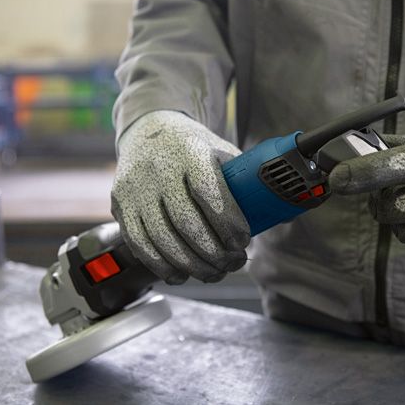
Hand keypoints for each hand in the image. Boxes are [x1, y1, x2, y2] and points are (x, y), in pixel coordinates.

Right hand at [111, 111, 249, 283]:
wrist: (148, 130)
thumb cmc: (194, 149)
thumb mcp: (222, 152)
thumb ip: (248, 183)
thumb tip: (284, 216)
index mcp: (190, 152)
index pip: (209, 191)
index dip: (228, 222)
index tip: (243, 241)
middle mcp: (158, 169)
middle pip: (186, 222)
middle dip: (213, 252)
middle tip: (234, 263)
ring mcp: (136, 189)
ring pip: (162, 239)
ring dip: (191, 265)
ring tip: (215, 273)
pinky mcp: (120, 206)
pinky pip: (140, 245)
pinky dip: (163, 265)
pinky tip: (182, 274)